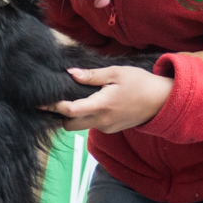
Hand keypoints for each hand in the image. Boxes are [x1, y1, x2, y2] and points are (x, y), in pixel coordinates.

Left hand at [43, 66, 172, 132]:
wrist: (162, 101)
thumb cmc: (140, 83)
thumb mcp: (116, 73)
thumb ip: (92, 76)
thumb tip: (71, 73)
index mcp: (102, 105)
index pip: (70, 111)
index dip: (53, 107)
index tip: (40, 102)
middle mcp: (103, 120)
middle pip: (70, 125)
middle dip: (61, 115)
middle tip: (57, 99)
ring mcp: (107, 127)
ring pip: (81, 126)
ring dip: (74, 115)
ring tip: (76, 97)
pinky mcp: (111, 129)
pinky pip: (92, 124)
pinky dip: (86, 116)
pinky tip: (91, 102)